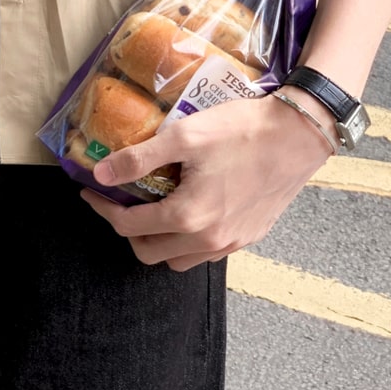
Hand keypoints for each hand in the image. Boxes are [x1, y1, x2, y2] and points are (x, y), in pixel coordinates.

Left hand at [81, 94, 332, 270]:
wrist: (298, 135)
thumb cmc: (241, 131)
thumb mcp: (184, 136)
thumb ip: (139, 159)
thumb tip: (102, 174)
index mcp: (189, 217)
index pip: (129, 226)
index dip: (103, 208)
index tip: (92, 190)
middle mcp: (209, 241)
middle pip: (149, 252)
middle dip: (127, 230)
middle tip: (121, 201)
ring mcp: (232, 243)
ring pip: (178, 259)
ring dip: (157, 239)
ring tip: (153, 206)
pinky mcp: (249, 237)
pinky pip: (206, 252)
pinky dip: (186, 239)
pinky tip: (188, 208)